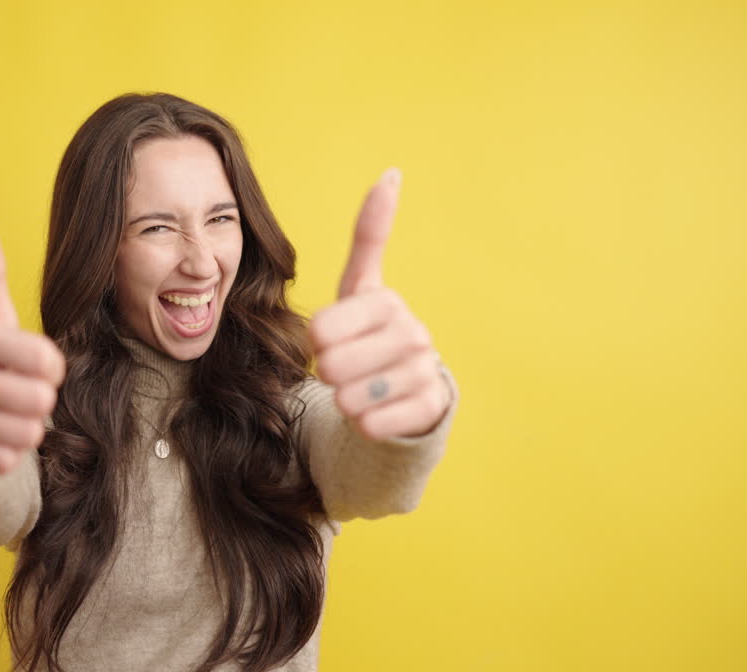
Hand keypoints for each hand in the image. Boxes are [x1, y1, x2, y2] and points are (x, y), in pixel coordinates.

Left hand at [309, 169, 450, 440]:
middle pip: (330, 364)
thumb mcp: (361, 288)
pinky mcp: (430, 406)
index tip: (332, 340)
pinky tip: (376, 413)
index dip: (316, 343)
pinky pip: (374, 424)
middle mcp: (412, 330)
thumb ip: (370, 235)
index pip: (320, 329)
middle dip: (327, 373)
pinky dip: (364, 424)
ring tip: (362, 390)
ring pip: (350, 397)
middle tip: (346, 370)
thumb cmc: (370, 336)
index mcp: (384, 300)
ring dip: (345, 401)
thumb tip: (393, 172)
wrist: (407, 392)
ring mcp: (424, 369)